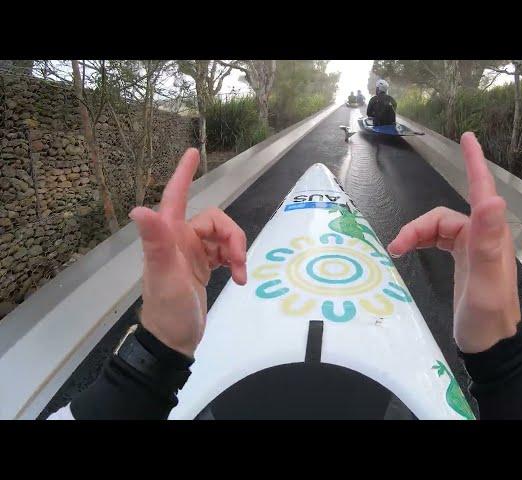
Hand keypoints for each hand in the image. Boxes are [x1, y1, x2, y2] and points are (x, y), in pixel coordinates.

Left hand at [129, 148, 246, 357]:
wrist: (174, 341)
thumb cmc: (168, 309)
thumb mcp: (166, 277)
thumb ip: (156, 243)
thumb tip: (138, 210)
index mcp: (170, 236)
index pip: (175, 196)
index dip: (183, 174)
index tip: (192, 153)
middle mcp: (180, 239)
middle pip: (215, 221)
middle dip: (233, 237)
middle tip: (239, 261)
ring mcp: (193, 253)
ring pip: (223, 237)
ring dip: (237, 252)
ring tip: (240, 275)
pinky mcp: (204, 267)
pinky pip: (225, 253)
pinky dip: (235, 261)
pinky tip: (239, 278)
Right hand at [387, 132, 519, 352]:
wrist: (489, 347)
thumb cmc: (487, 318)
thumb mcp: (485, 282)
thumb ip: (488, 241)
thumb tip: (492, 200)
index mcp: (489, 238)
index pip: (482, 192)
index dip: (474, 163)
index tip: (467, 138)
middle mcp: (483, 238)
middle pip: (444, 216)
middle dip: (418, 226)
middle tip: (396, 247)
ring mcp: (473, 251)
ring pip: (438, 228)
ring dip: (416, 235)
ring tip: (397, 251)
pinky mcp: (463, 262)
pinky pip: (439, 241)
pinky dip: (422, 242)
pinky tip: (410, 251)